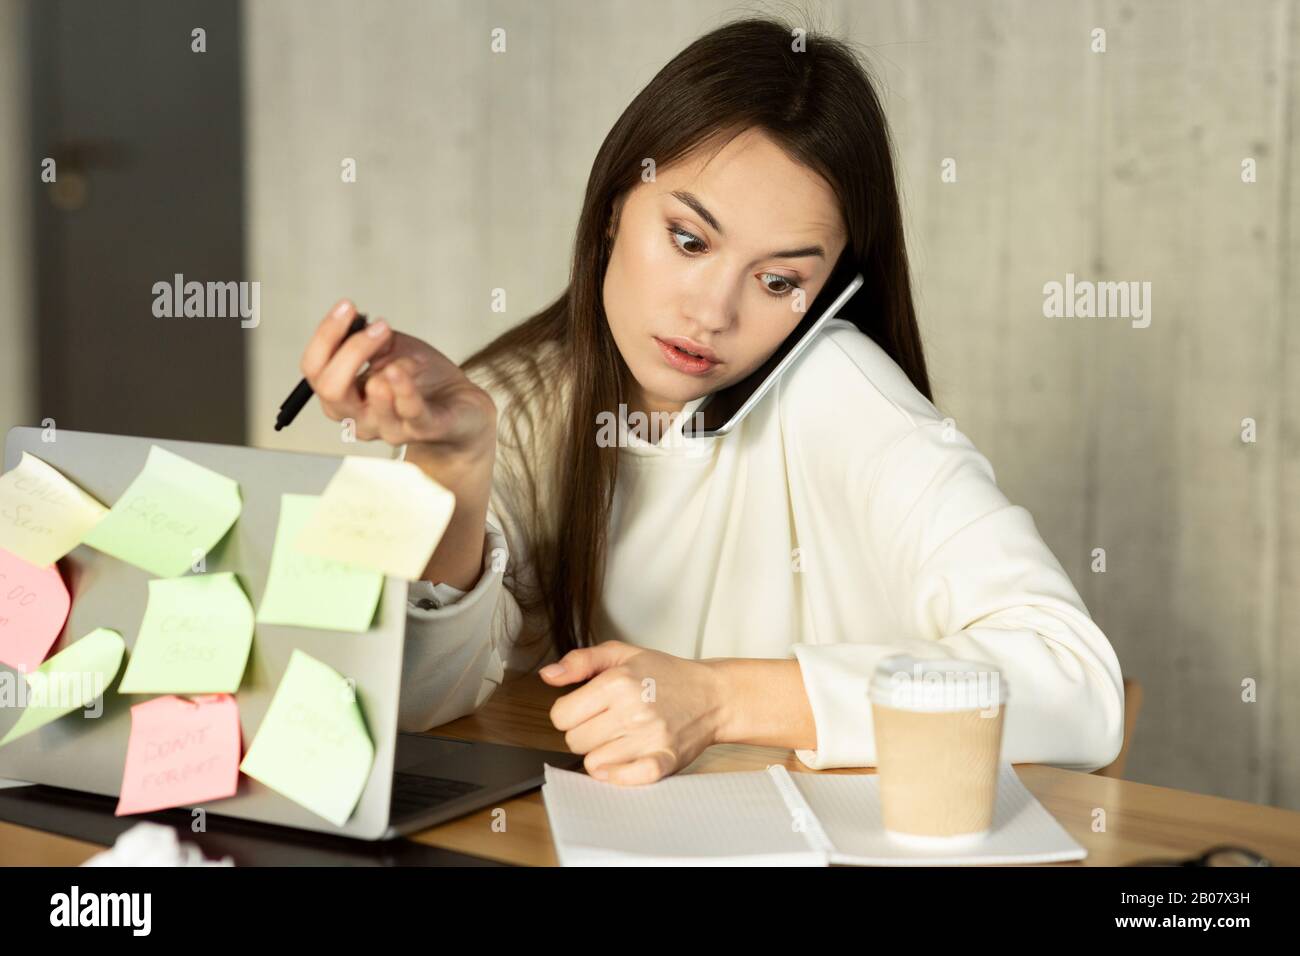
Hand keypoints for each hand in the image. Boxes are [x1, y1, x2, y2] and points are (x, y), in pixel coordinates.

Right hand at [299, 299, 495, 461]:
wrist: (460, 405)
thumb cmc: (419, 378)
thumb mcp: (391, 349)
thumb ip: (369, 340)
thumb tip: (355, 324)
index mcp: (343, 396)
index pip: (314, 369)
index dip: (325, 335)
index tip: (346, 306)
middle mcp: (358, 417)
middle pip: (330, 388)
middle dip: (351, 350)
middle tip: (380, 327)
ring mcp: (388, 428)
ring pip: (372, 397)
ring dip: (392, 365)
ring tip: (411, 357)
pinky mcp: (422, 429)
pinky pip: (409, 410)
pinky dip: (406, 386)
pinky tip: (406, 368)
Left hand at [542, 640, 725, 785]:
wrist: (712, 694)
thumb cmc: (664, 674)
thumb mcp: (621, 654)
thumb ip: (580, 661)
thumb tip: (548, 675)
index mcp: (617, 682)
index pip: (560, 716)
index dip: (569, 713)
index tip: (586, 709)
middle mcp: (631, 710)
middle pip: (574, 741)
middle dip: (585, 732)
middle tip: (606, 721)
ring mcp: (649, 737)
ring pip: (594, 763)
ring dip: (601, 754)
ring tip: (620, 737)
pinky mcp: (665, 758)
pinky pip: (629, 777)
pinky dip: (619, 776)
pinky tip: (622, 764)